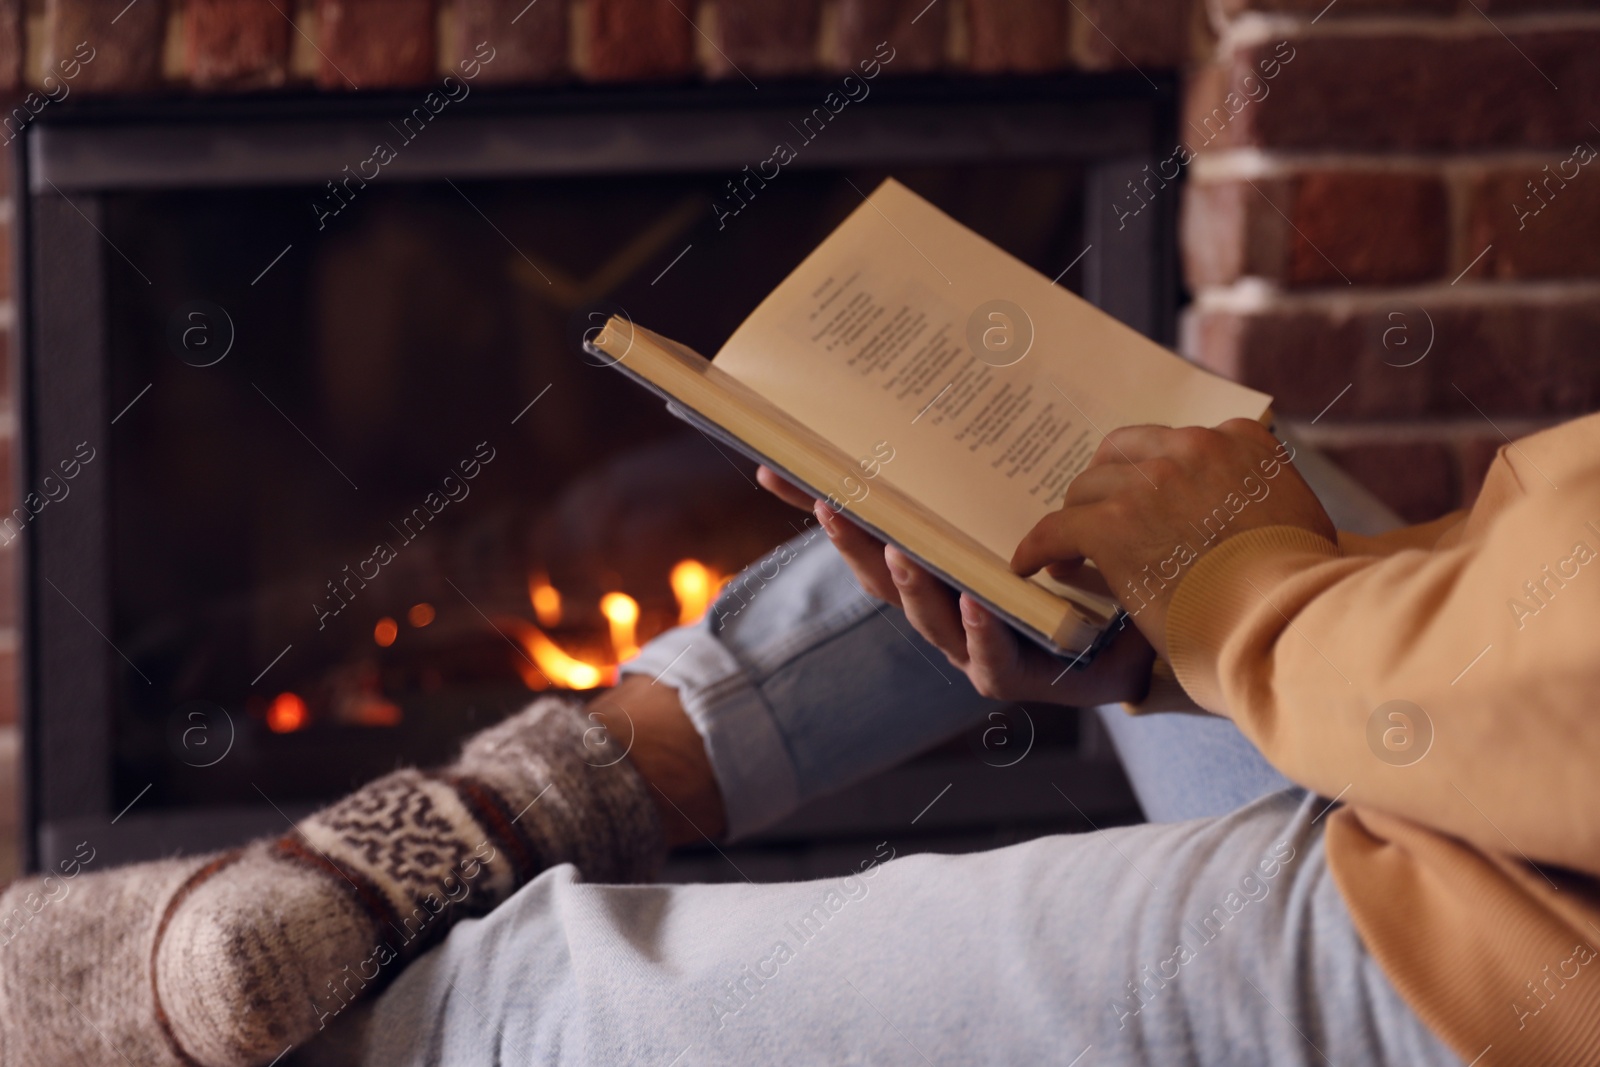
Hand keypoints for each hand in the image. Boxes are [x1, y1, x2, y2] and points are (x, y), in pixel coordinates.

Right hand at [756, 465, 1156, 705]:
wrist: (1131, 639)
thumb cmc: (1073, 572)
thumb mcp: (1029, 512)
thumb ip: (996, 475)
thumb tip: (973, 394)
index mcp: (934, 565)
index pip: (866, 530)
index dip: (818, 503)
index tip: (776, 469)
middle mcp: (940, 605)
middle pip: (878, 576)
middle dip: (852, 541)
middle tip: (833, 502)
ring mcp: (968, 645)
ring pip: (924, 618)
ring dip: (909, 584)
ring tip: (900, 552)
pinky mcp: (1011, 676)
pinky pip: (988, 658)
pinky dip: (978, 631)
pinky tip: (973, 604)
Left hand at [1011, 420, 1336, 661]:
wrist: (1289, 619)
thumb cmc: (1301, 589)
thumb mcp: (1300, 519)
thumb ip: (1265, 498)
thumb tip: (1245, 515)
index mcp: (1242, 441)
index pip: (1182, 443)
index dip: (1159, 474)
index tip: (1150, 498)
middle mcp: (1193, 448)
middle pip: (1125, 453)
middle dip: (1108, 485)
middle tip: (1100, 517)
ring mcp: (1149, 483)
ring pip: (1088, 489)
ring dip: (1078, 518)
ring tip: (1072, 551)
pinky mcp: (1112, 525)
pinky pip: (1056, 529)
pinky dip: (1038, 547)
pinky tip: (1030, 564)